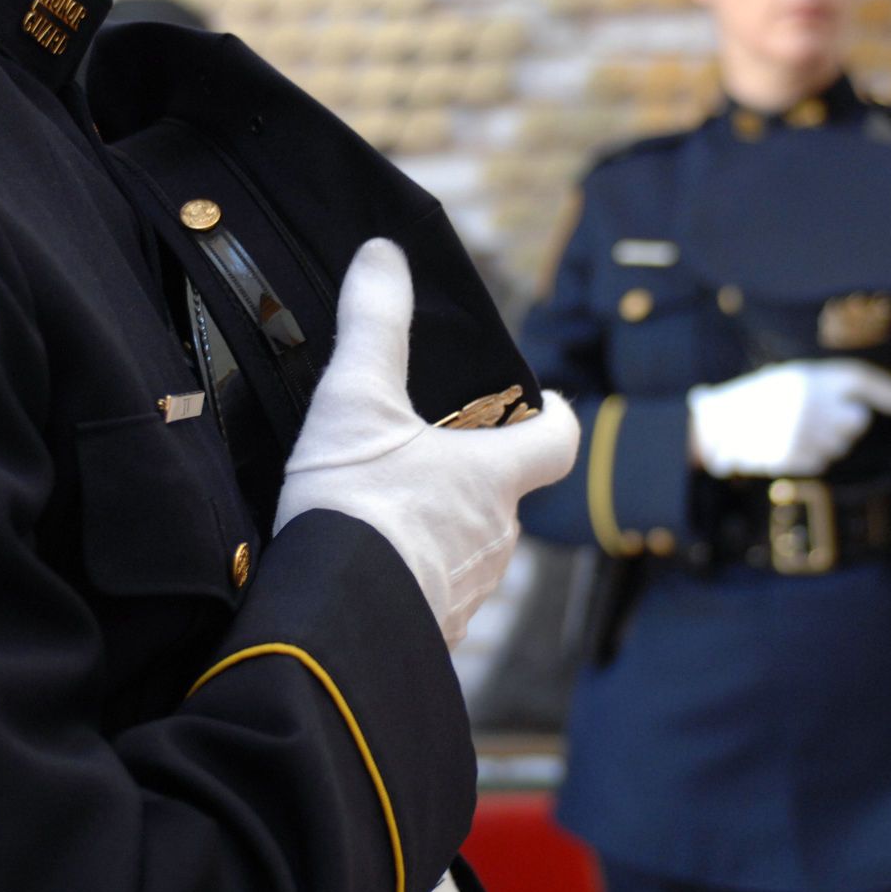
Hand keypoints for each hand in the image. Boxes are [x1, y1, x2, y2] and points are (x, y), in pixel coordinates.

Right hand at [273, 239, 578, 648]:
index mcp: (494, 478)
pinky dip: (411, 578)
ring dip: (439, 530)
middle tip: (422, 455)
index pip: (558, 442)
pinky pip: (435, 598)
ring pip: (470, 549)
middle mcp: (498, 539)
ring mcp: (469, 594)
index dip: (554, 420)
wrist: (332, 625)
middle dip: (472, 476)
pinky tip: (365, 570)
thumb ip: (373, 324)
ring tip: (382, 515)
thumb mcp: (356, 400)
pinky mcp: (435, 637)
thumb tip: (383, 254)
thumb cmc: (357, 508)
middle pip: (505, 496)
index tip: (543, 407)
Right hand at [687, 359, 890, 477]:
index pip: (858, 379)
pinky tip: (785, 444)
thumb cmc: (756, 400)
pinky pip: (819, 461)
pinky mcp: (792, 455)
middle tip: (818, 416)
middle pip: (855, 420)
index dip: (885, 390)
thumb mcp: (790, 380)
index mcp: (807, 376)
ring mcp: (800, 431)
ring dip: (824, 441)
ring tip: (793, 429)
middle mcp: (808, 402)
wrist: (712, 425)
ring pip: (839, 445)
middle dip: (845, 422)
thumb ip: (832, 389)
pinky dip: (807, 456)